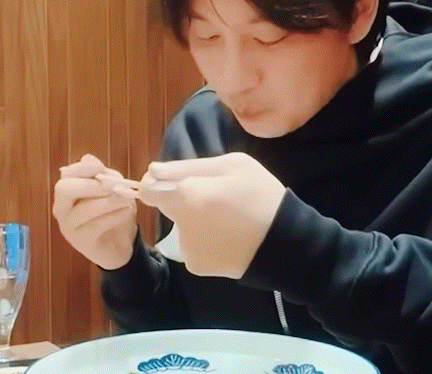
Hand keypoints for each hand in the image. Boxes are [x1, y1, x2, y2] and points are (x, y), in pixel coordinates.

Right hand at [52, 154, 137, 269]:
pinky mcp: (80, 241)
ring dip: (108, 202)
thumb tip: (88, 158)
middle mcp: (62, 208)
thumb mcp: (114, 188)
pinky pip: (95, 226)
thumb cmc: (114, 211)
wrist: (120, 244)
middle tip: (112, 187)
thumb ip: (103, 175)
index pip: (67, 174)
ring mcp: (68, 226)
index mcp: (68, 191)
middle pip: (65, 189)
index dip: (82, 168)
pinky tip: (126, 212)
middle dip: (90, 185)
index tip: (100, 166)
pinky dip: (114, 217)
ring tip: (126, 199)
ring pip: (83, 209)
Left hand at [137, 152, 285, 278]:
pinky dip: (205, 239)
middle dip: (184, 199)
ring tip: (228, 218)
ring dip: (196, 219)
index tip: (180, 180)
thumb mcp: (234, 165)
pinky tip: (228, 236)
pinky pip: (193, 245)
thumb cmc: (261, 194)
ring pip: (181, 225)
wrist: (284, 241)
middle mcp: (180, 223)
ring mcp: (186, 248)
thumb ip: (189, 166)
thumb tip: (154, 170)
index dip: (159, 182)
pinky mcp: (196, 265)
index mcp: (187, 194)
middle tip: (216, 197)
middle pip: (167, 205)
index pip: (148, 188)